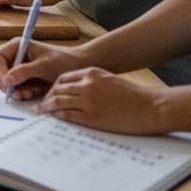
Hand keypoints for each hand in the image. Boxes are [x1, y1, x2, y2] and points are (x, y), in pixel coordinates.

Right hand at [0, 37, 86, 100]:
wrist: (78, 68)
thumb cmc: (63, 61)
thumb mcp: (43, 66)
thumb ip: (24, 72)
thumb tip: (6, 80)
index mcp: (17, 46)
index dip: (0, 70)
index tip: (8, 82)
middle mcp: (15, 56)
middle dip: (8, 84)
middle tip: (18, 93)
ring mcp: (19, 68)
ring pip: (7, 83)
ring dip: (16, 90)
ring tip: (29, 93)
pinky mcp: (25, 79)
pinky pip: (16, 89)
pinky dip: (23, 93)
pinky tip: (33, 93)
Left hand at [34, 67, 168, 133]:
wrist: (151, 106)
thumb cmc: (134, 95)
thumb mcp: (110, 80)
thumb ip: (93, 82)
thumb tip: (78, 91)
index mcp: (92, 73)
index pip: (64, 78)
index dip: (54, 86)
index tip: (50, 93)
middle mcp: (87, 85)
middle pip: (58, 89)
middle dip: (47, 96)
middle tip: (41, 103)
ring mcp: (89, 101)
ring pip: (59, 101)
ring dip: (46, 107)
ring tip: (39, 111)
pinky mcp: (92, 117)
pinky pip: (68, 115)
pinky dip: (57, 116)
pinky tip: (53, 118)